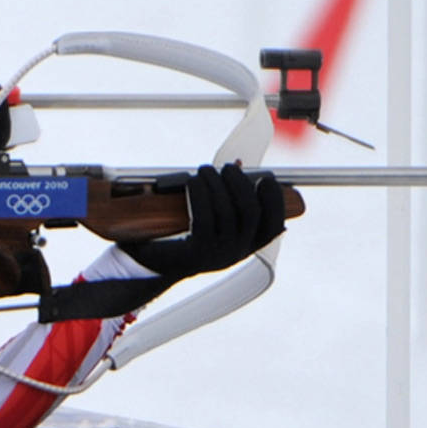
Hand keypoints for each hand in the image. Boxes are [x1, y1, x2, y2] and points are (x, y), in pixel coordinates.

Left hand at [119, 163, 286, 279]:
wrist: (152, 264)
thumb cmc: (182, 235)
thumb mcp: (210, 216)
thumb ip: (228, 192)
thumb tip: (239, 164)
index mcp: (245, 246)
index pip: (273, 225)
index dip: (274, 200)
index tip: (266, 179)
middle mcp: (236, 253)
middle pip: (251, 212)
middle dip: (240, 183)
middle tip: (226, 167)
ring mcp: (217, 255)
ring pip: (227, 212)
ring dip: (216, 184)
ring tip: (205, 170)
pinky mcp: (196, 253)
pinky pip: (204, 218)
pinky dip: (200, 195)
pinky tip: (192, 183)